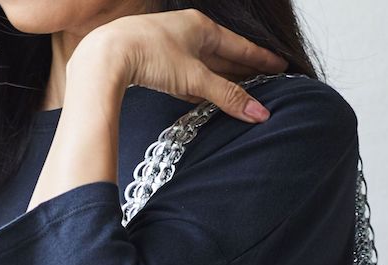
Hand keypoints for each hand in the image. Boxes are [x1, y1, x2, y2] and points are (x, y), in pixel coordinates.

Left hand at [82, 8, 288, 122]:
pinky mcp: (155, 63)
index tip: (280, 66)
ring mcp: (170, 47)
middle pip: (224, 55)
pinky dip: (199, 86)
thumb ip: (227, 97)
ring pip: (204, 66)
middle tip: (266, 80)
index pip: (240, 46)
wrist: (108, 56)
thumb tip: (259, 114)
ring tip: (240, 90)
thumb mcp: (195, 78)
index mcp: (202, 28)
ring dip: (222, 79)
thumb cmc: (150, 55)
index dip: (261, 59)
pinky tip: (203, 95)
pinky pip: (186, 76)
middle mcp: (187, 33)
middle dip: (244, 69)